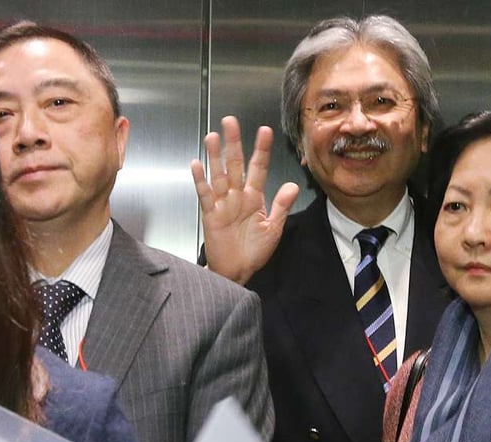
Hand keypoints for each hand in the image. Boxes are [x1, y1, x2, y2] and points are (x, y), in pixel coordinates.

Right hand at [191, 115, 298, 284]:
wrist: (237, 271)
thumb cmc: (254, 251)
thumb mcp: (273, 229)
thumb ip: (281, 206)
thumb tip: (293, 185)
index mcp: (254, 197)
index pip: (258, 168)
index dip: (261, 150)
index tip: (265, 131)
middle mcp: (237, 196)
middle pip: (235, 165)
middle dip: (234, 143)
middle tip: (230, 121)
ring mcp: (223, 203)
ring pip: (218, 175)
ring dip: (215, 156)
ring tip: (213, 137)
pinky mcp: (210, 215)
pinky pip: (205, 195)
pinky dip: (200, 180)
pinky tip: (196, 164)